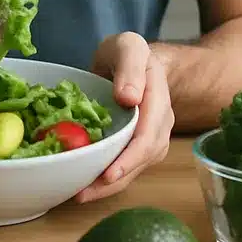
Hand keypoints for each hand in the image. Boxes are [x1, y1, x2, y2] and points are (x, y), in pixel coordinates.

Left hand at [75, 32, 173, 203]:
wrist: (131, 60)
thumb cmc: (126, 52)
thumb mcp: (127, 47)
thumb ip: (130, 67)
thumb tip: (129, 99)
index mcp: (158, 97)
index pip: (149, 134)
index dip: (130, 157)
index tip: (109, 173)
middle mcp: (160, 122)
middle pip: (143, 158)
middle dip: (116, 179)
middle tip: (84, 193)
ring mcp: (152, 135)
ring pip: (136, 167)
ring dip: (110, 186)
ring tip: (81, 194)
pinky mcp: (139, 144)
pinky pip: (127, 165)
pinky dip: (108, 179)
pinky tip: (87, 186)